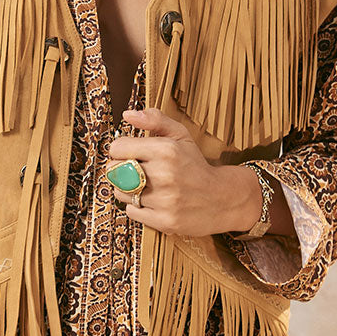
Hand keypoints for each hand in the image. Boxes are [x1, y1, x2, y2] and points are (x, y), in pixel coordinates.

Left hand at [107, 107, 262, 237]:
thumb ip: (155, 120)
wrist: (222, 198)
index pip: (117, 148)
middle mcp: (164, 174)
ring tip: (146, 186)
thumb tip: (128, 114)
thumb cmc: (195, 165)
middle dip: (120, 169)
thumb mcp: (180, 136)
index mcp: (165, 150)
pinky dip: (138, 207)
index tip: (129, 153)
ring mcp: (164, 200)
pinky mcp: (165, 221)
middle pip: (114, 171)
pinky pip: (131, 212)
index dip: (120, 150)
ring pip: (120, 192)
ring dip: (128, 189)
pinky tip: (153, 201)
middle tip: (135, 170)